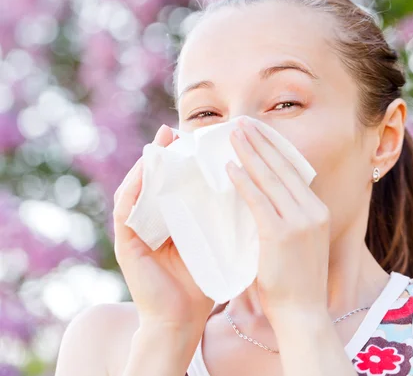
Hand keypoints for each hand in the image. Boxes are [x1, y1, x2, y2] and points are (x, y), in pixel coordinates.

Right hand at [112, 125, 214, 330]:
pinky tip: (145, 172)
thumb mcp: (214, 239)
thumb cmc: (203, 279)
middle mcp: (151, 221)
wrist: (184, 319)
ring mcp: (136, 232)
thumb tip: (248, 185)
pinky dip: (134, 189)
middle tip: (173, 131)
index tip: (195, 138)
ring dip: (146, 165)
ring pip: (136, 189)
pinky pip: (126, 210)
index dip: (181, 160)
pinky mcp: (126, 244)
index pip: (173, 182)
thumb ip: (220, 216)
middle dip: (161, 154)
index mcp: (171, 218)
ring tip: (159, 143)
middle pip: (153, 180)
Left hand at [226, 118, 330, 322]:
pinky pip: (258, 200)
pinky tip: (230, 168)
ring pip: (270, 178)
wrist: (303, 314)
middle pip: (283, 167)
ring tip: (233, 134)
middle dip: (261, 141)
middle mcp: (312, 210)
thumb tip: (263, 198)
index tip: (258, 132)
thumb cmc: (295, 282)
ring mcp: (299, 221)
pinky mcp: (281, 234)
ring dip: (249, 153)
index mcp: (317, 210)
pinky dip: (243, 182)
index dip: (274, 148)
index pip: (294, 171)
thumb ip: (285, 218)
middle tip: (242, 123)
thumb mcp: (298, 243)